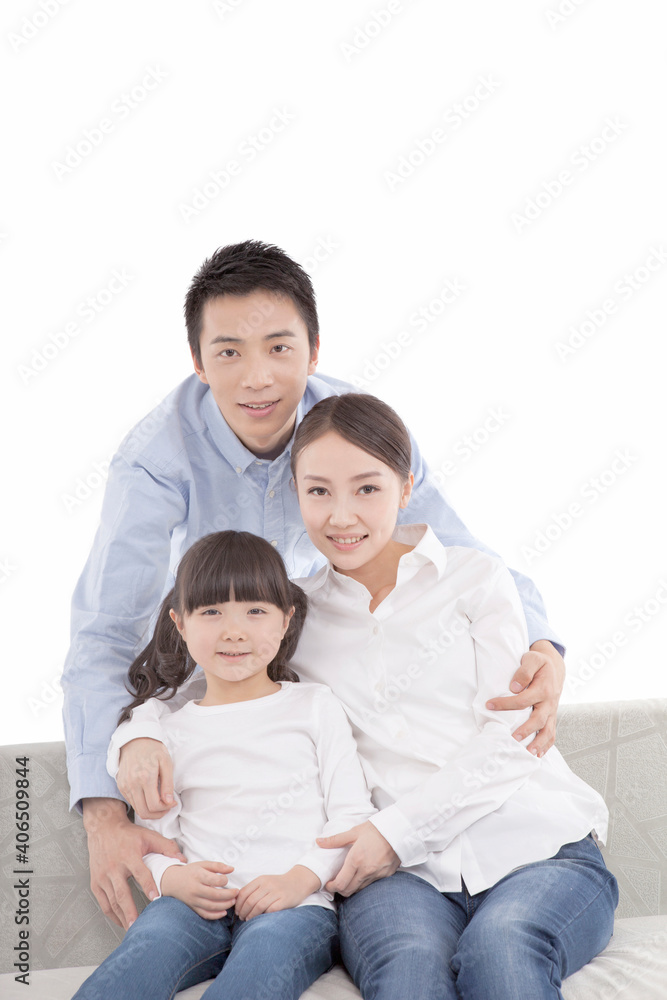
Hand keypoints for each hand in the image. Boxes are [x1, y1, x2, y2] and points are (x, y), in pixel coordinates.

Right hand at [82, 797, 186, 928]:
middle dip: (130, 911)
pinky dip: (111, 914)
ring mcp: (103, 876)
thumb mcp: (148, 836)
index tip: (155, 898)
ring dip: (121, 916)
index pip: (140, 873)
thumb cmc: (128, 834)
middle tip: (138, 925)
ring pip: (111, 901)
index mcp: (128, 855)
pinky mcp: (95, 882)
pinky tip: (120, 921)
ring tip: (131, 928)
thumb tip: (182, 859)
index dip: (148, 885)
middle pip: (122, 893)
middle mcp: (114, 867)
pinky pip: (103, 902)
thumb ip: (166, 847)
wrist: (103, 828)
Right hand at [117, 738, 175, 819]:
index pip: (154, 805)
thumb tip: (169, 802)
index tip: (172, 803)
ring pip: (137, 809)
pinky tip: (149, 796)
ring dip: (150, 811)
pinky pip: (132, 802)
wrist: (134, 740)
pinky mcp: (121, 786)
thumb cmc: (153, 749)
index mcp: (145, 777)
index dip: (165, 808)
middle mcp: (132, 784)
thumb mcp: (166, 763)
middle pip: (145, 812)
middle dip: (158, 814)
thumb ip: (168, 784)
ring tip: (159, 802)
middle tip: (166, 807)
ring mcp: (125, 786)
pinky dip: (142, 804)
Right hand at [161, 861, 237, 919]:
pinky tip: (224, 912)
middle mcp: (195, 889)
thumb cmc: (190, 872)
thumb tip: (232, 869)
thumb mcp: (202, 864)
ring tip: (233, 901)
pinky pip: (205, 914)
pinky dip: (215, 915)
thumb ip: (217, 866)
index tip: (227, 879)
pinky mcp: (193, 908)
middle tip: (236, 893)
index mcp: (198, 876)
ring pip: (211, 906)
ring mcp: (193, 900)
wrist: (172, 882)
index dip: (224, 880)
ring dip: (225, 905)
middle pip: (215, 895)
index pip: (214, 880)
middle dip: (229, 895)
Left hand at [234, 866, 320, 920]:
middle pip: (250, 901)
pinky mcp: (284, 900)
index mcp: (261, 879)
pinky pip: (270, 910)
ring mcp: (276, 892)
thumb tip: (238, 903)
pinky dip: (263, 916)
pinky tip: (259, 919)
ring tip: (248, 919)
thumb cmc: (279, 884)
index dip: (238, 904)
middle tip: (241, 917)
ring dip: (251, 915)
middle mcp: (268, 885)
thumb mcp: (265, 882)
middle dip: (243, 911)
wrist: (299, 881)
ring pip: (258, 906)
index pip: (244, 892)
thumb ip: (253, 889)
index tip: (237, 911)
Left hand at [316, 821, 399, 896]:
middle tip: (336, 882)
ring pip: (360, 889)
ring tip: (348, 877)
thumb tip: (318, 842)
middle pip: (349, 890)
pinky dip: (364, 882)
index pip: (340, 884)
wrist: (398, 829)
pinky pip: (371, 884)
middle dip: (340, 889)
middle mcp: (366, 870)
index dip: (331, 887)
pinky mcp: (386, 875)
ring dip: (352, 886)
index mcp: (356, 860)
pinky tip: (362, 873)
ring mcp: (377, 874)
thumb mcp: (353, 832)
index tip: (328, 883)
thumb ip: (335, 840)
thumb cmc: (374, 829)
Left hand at [486, 640, 564, 756]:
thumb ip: (524, 671)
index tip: (489, 705)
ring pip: (548, 731)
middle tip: (512, 738)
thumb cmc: (540, 663)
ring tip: (528, 753)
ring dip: (539, 743)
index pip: (523, 699)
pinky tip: (537, 755)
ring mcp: (552, 711)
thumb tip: (514, 688)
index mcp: (544, 688)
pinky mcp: (551, 717)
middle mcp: (549, 702)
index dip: (506, 703)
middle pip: (539, 719)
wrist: (554, 668)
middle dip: (526, 730)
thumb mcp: (533, 659)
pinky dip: (546, 745)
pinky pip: (552, 733)